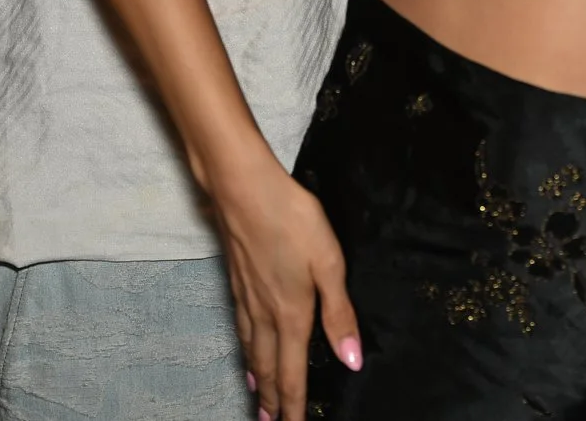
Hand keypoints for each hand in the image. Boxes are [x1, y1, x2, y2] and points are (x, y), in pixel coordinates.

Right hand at [212, 155, 360, 420]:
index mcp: (292, 314)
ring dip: (257, 377)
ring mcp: (247, 297)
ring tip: (258, 396)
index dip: (295, 404)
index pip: (293, 372)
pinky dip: (245, 348)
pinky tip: (245, 344)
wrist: (242, 187)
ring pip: (251, 349)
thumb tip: (350, 360)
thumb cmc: (291, 219)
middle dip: (272, 399)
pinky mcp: (236, 279)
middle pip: (268, 367)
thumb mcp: (329, 262)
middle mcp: (266, 313)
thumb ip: (339, 312)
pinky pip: (241, 328)